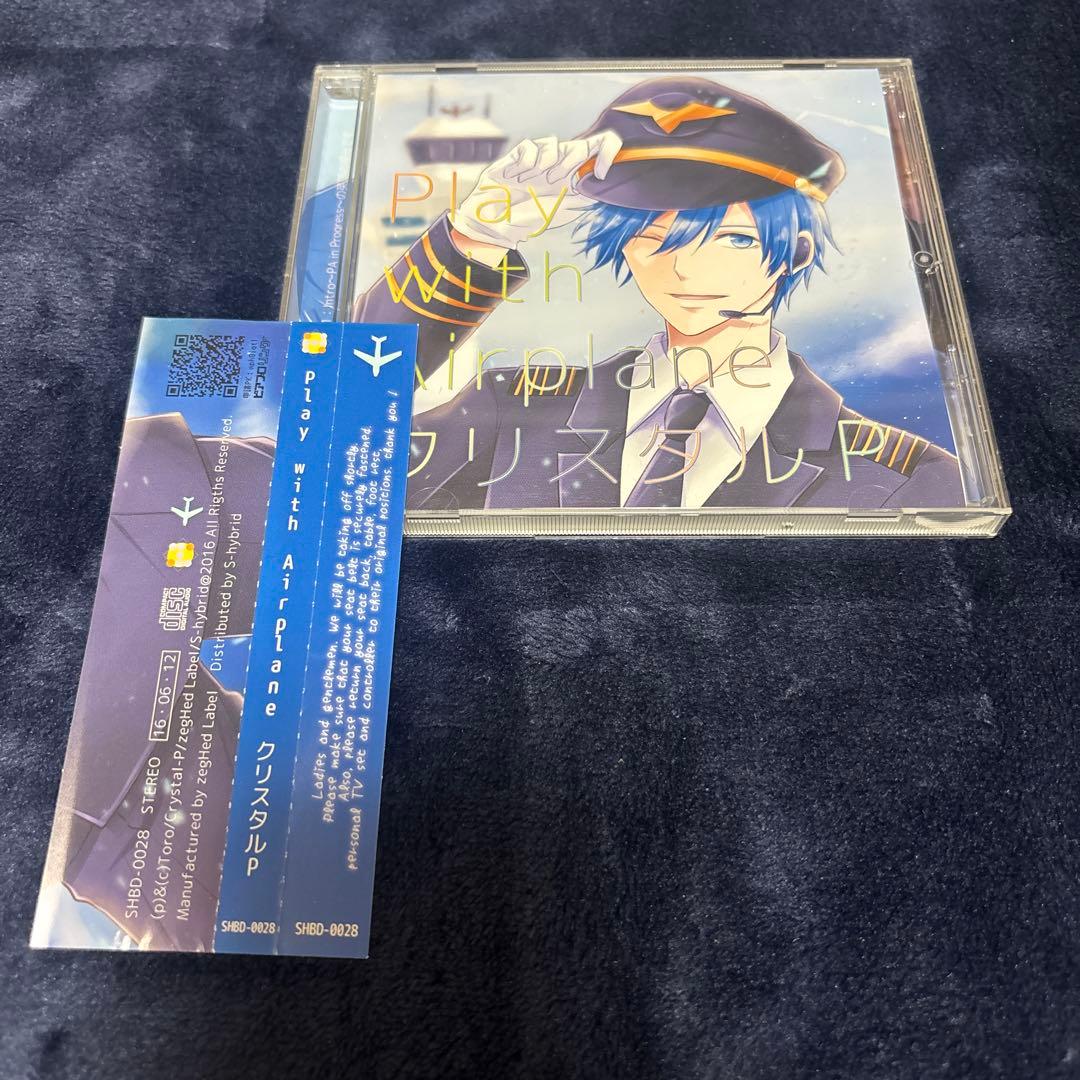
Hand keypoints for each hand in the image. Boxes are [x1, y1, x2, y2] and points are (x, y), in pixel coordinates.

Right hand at [451, 131, 621, 255]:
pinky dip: (527, 160)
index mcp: (574, 182)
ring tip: (537, 180)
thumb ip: (580, 198)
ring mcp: (539, 161)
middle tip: (554, 180)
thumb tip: (600, 185)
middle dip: (571, 160)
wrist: (492, 225)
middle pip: (582, 144)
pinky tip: (518, 176)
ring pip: (555, 142)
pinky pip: (531, 145)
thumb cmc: (524, 224)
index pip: (601, 153)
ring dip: (549, 161)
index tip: (600, 173)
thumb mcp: (559, 214)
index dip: (608, 153)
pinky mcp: (519, 156)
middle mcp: (560, 168)